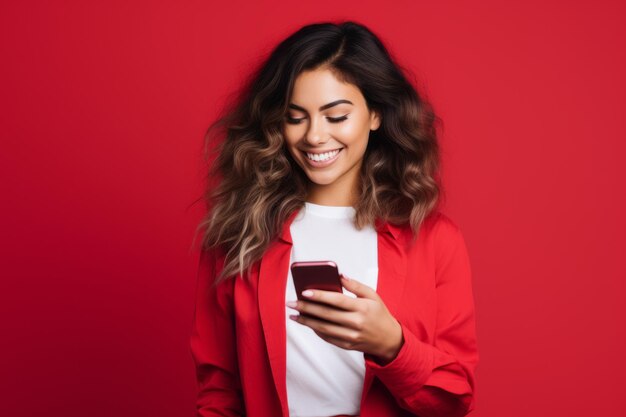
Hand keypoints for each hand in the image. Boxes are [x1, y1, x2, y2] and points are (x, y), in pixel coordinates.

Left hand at [286, 274, 403, 364]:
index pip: (337, 300)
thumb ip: (356, 285)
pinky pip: (328, 338)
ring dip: (307, 322)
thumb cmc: (379, 314)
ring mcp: (351, 336)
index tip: (304, 291)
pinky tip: (308, 323)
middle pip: (327, 315)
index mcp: (362, 308)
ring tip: (294, 314)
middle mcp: (356, 323)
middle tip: (291, 303)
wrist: (389, 340)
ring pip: (324, 328)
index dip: (320, 296)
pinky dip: (316, 330)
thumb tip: (339, 276)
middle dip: (307, 308)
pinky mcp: (347, 345)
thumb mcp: (373, 296)